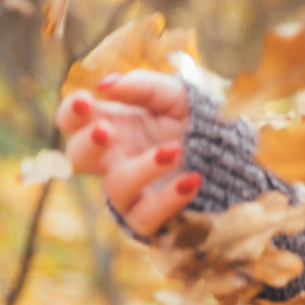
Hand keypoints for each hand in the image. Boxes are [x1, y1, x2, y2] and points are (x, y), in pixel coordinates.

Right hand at [59, 69, 199, 236]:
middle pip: (77, 158)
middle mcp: (114, 160)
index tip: (86, 100)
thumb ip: (141, 86)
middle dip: (88, 144)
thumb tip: (104, 86)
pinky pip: (145, 218)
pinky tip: (192, 179)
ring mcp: (132, 191)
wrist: (233, 154)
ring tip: (174, 150)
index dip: (71, 112)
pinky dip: (167, 200)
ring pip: (116, 189)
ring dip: (142, 169)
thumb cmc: (194, 121)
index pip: (72, 121)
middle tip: (107, 131)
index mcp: (111, 126)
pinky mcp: (152, 218)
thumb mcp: (174, 95)